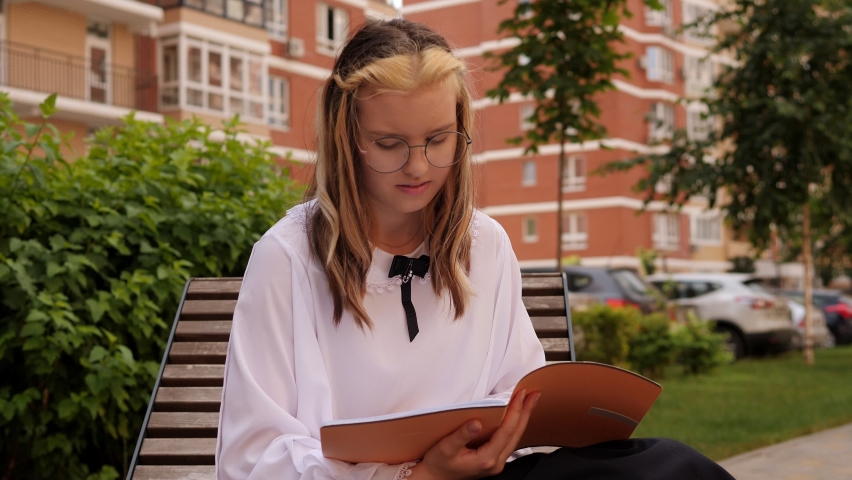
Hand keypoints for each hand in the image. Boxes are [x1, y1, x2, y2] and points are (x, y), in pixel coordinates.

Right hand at [410, 389, 539, 479]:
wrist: (434, 478)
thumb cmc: (438, 464)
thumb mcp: (445, 448)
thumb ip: (461, 435)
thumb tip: (476, 423)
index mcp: (486, 459)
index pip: (506, 431)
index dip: (515, 411)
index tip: (520, 395)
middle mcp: (495, 462)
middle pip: (516, 434)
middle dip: (526, 412)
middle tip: (534, 395)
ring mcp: (496, 462)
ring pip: (515, 437)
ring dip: (522, 418)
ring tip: (528, 401)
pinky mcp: (493, 459)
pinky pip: (509, 440)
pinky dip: (514, 425)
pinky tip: (515, 415)